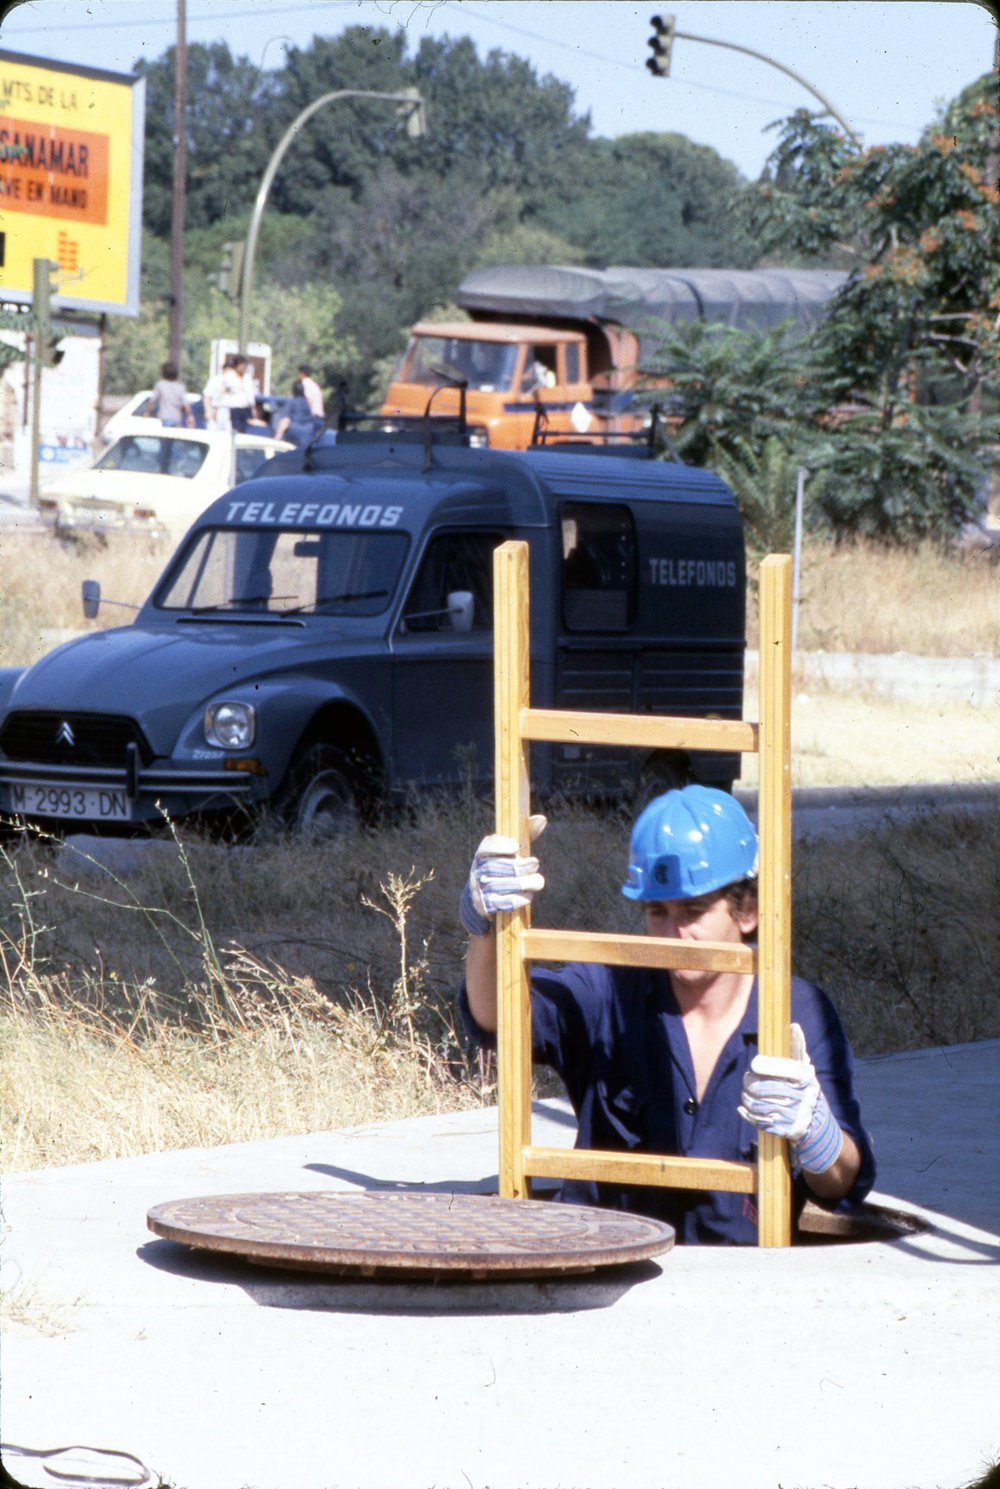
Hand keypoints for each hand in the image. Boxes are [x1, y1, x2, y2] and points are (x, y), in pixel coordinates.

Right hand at [459, 815, 545, 935]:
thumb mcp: (512, 851)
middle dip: (519, 866)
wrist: (483, 900)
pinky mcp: (487, 906)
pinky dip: (520, 899)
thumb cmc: (504, 868)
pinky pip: (504, 903)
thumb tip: (541, 819)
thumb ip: (527, 835)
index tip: (516, 846)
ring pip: (501, 886)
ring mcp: (480, 889)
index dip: (501, 845)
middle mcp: (477, 870)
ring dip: (523, 884)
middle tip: (534, 864)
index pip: (487, 846)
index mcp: (483, 854)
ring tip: (538, 881)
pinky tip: (528, 895)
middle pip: (496, 867)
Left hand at [738, 1023, 843, 1173]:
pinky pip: (759, 1121)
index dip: (764, 1065)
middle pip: (763, 1087)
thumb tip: (793, 1026)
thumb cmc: (806, 1090)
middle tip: (747, 1080)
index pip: (780, 1068)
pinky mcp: (786, 1130)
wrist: (818, 1125)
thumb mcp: (805, 1070)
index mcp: (805, 1078)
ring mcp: (794, 1115)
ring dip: (747, 1098)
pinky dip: (747, 1115)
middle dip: (750, 1082)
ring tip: (746, 1093)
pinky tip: (743, 1109)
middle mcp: (801, 1097)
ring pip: (758, 1104)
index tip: (755, 1063)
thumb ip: (798, 1050)